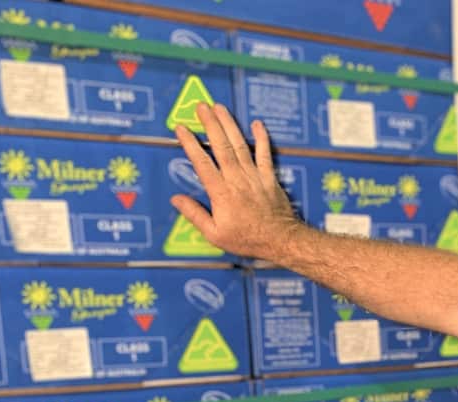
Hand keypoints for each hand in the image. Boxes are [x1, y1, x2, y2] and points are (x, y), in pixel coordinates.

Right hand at [171, 102, 303, 260]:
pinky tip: (257, 124)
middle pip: (221, 146)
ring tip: (219, 108)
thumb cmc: (249, 240)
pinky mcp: (269, 178)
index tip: (181, 129)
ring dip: (229, 124)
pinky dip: (261, 138)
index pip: (202, 162)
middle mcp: (237, 180)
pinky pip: (265, 154)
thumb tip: (177, 200)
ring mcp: (254, 177)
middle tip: (201, 106)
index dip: (190, 144)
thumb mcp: (215, 234)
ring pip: (240, 145)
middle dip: (210, 124)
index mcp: (221, 193)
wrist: (281, 241)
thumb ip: (195, 215)